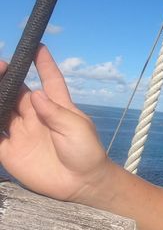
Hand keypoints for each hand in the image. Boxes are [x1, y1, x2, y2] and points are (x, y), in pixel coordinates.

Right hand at [0, 45, 109, 202]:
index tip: (38, 45)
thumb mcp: (76, 129)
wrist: (82, 184)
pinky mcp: (9, 151)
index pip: (49, 79)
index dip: (43, 63)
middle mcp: (36, 115)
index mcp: (57, 106)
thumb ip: (56, 114)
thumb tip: (35, 94)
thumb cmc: (86, 152)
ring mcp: (21, 132)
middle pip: (15, 91)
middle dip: (4, 77)